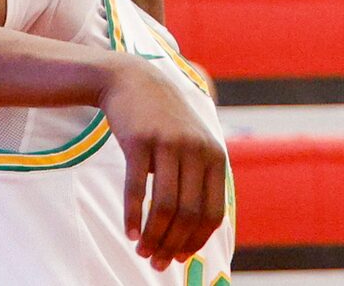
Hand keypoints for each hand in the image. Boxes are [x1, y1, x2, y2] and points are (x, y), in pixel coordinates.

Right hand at [104, 59, 227, 267]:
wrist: (135, 82)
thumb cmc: (164, 125)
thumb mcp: (192, 148)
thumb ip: (197, 183)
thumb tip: (191, 237)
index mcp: (215, 156)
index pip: (212, 213)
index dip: (195, 241)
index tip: (178, 258)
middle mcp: (197, 150)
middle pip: (188, 214)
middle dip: (172, 244)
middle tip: (155, 261)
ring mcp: (169, 144)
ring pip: (165, 206)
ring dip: (152, 235)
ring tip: (141, 250)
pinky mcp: (141, 141)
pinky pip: (137, 189)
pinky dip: (133, 216)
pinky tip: (128, 232)